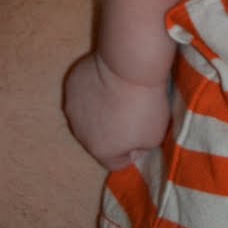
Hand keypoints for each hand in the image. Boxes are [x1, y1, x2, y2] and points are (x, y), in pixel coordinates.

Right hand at [63, 51, 171, 170]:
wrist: (129, 64)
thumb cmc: (145, 103)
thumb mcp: (155, 136)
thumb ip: (142, 147)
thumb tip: (133, 147)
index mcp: (100, 150)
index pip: (116, 163)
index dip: (133, 151)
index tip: (143, 134)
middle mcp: (80, 133)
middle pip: (100, 139)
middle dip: (114, 130)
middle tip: (133, 111)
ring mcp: (73, 107)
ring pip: (89, 115)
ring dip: (102, 109)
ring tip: (121, 93)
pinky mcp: (72, 84)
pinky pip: (84, 92)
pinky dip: (94, 88)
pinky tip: (109, 77)